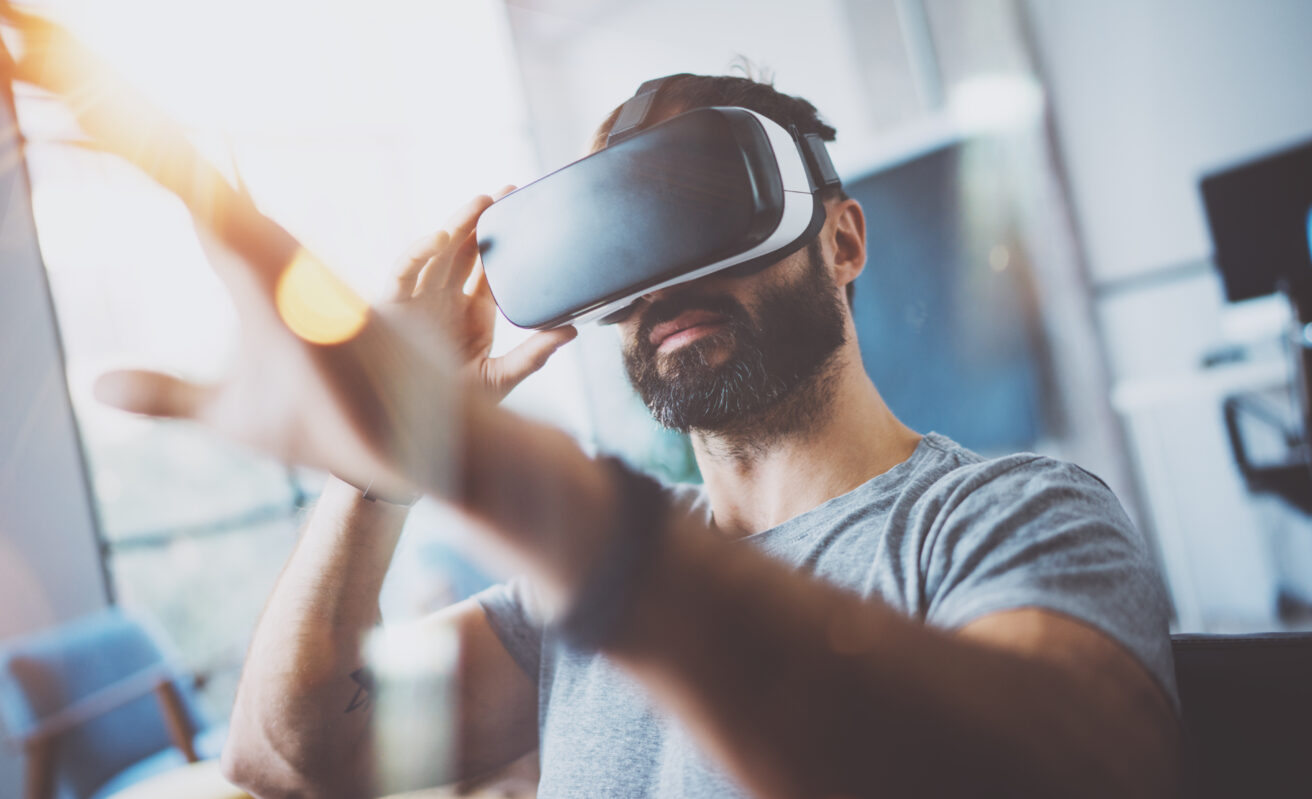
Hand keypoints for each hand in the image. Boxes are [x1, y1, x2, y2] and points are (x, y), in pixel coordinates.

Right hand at [389, 189, 575, 401]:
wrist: (417, 432)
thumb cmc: (457, 410)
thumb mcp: (501, 378)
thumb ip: (534, 354)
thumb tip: (572, 329)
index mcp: (472, 313)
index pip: (489, 267)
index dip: (505, 241)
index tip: (526, 213)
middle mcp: (444, 301)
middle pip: (464, 250)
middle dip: (483, 220)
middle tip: (509, 192)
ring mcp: (418, 301)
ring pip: (437, 252)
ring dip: (457, 225)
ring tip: (481, 203)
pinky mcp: (391, 308)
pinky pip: (403, 272)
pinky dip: (418, 252)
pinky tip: (441, 237)